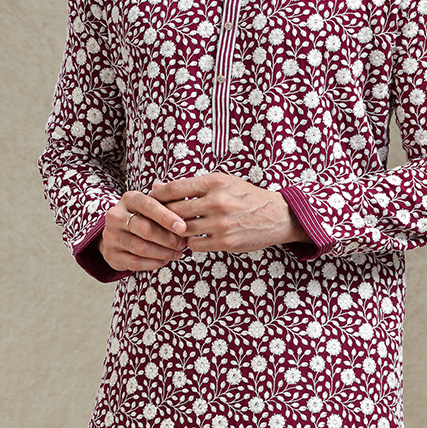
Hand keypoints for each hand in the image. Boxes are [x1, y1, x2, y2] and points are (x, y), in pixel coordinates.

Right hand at [99, 188, 189, 271]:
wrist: (118, 234)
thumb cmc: (143, 217)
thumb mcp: (153, 205)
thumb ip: (168, 202)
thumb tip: (186, 205)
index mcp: (129, 199)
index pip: (148, 205)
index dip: (166, 217)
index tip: (182, 228)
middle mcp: (116, 215)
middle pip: (145, 229)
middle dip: (168, 238)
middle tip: (182, 244)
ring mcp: (110, 235)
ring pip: (141, 247)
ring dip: (163, 253)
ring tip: (177, 253)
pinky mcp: (110, 254)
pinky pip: (135, 262)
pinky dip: (153, 263)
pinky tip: (164, 261)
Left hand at [150, 174, 300, 253]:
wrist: (276, 216)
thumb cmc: (245, 197)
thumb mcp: (222, 183)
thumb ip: (190, 186)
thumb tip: (157, 187)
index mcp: (214, 182)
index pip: (174, 188)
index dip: (157, 196)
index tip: (150, 201)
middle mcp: (217, 202)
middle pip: (174, 211)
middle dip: (162, 216)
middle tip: (156, 220)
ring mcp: (221, 224)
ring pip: (183, 230)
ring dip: (176, 232)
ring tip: (175, 230)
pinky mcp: (225, 242)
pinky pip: (195, 245)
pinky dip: (190, 243)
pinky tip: (194, 239)